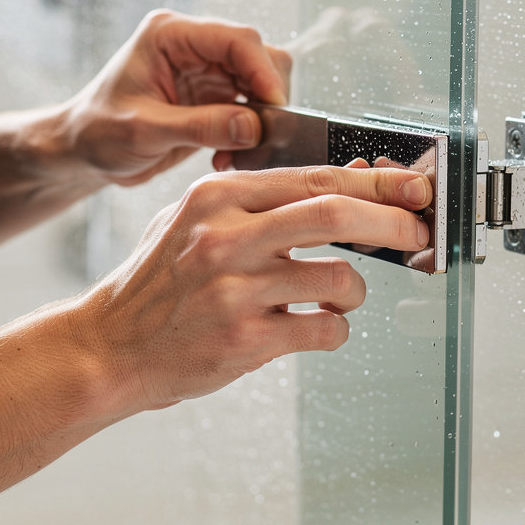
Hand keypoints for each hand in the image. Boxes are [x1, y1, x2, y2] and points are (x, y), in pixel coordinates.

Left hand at [64, 9, 291, 186]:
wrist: (82, 152)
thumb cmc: (98, 133)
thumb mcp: (145, 131)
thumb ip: (201, 127)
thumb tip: (254, 127)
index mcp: (171, 34)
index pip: (238, 39)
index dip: (263, 72)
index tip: (276, 108)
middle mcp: (194, 45)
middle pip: (259, 55)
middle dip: (267, 97)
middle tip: (260, 137)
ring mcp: (207, 69)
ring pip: (263, 81)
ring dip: (262, 118)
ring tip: (240, 152)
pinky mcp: (214, 95)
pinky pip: (253, 107)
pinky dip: (251, 132)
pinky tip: (229, 154)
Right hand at [79, 164, 433, 413]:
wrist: (106, 347)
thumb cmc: (159, 281)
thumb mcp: (195, 219)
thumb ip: (262, 199)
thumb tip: (349, 183)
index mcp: (218, 195)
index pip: (316, 177)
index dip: (376, 182)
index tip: (413, 188)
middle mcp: (226, 235)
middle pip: (336, 214)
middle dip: (393, 222)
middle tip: (418, 232)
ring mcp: (234, 289)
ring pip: (340, 277)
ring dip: (357, 288)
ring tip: (341, 295)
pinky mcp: (242, 339)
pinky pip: (324, 328)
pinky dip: (336, 327)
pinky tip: (319, 325)